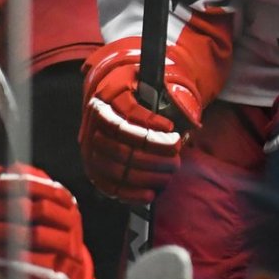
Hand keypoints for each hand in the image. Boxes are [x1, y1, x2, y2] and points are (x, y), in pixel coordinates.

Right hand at [79, 35, 205, 205]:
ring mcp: (90, 150)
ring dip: (147, 174)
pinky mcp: (93, 169)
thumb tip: (188, 122)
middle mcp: (92, 126)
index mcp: (105, 100)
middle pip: (120, 148)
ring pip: (116, 169)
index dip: (149, 126)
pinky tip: (151, 193)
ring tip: (170, 169)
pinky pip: (110, 187)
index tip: (171, 128)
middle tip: (176, 153)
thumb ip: (166, 98)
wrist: (112, 103)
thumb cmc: (137, 94)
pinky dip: (131, 194)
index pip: (124, 118)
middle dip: (153, 154)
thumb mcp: (149, 85)